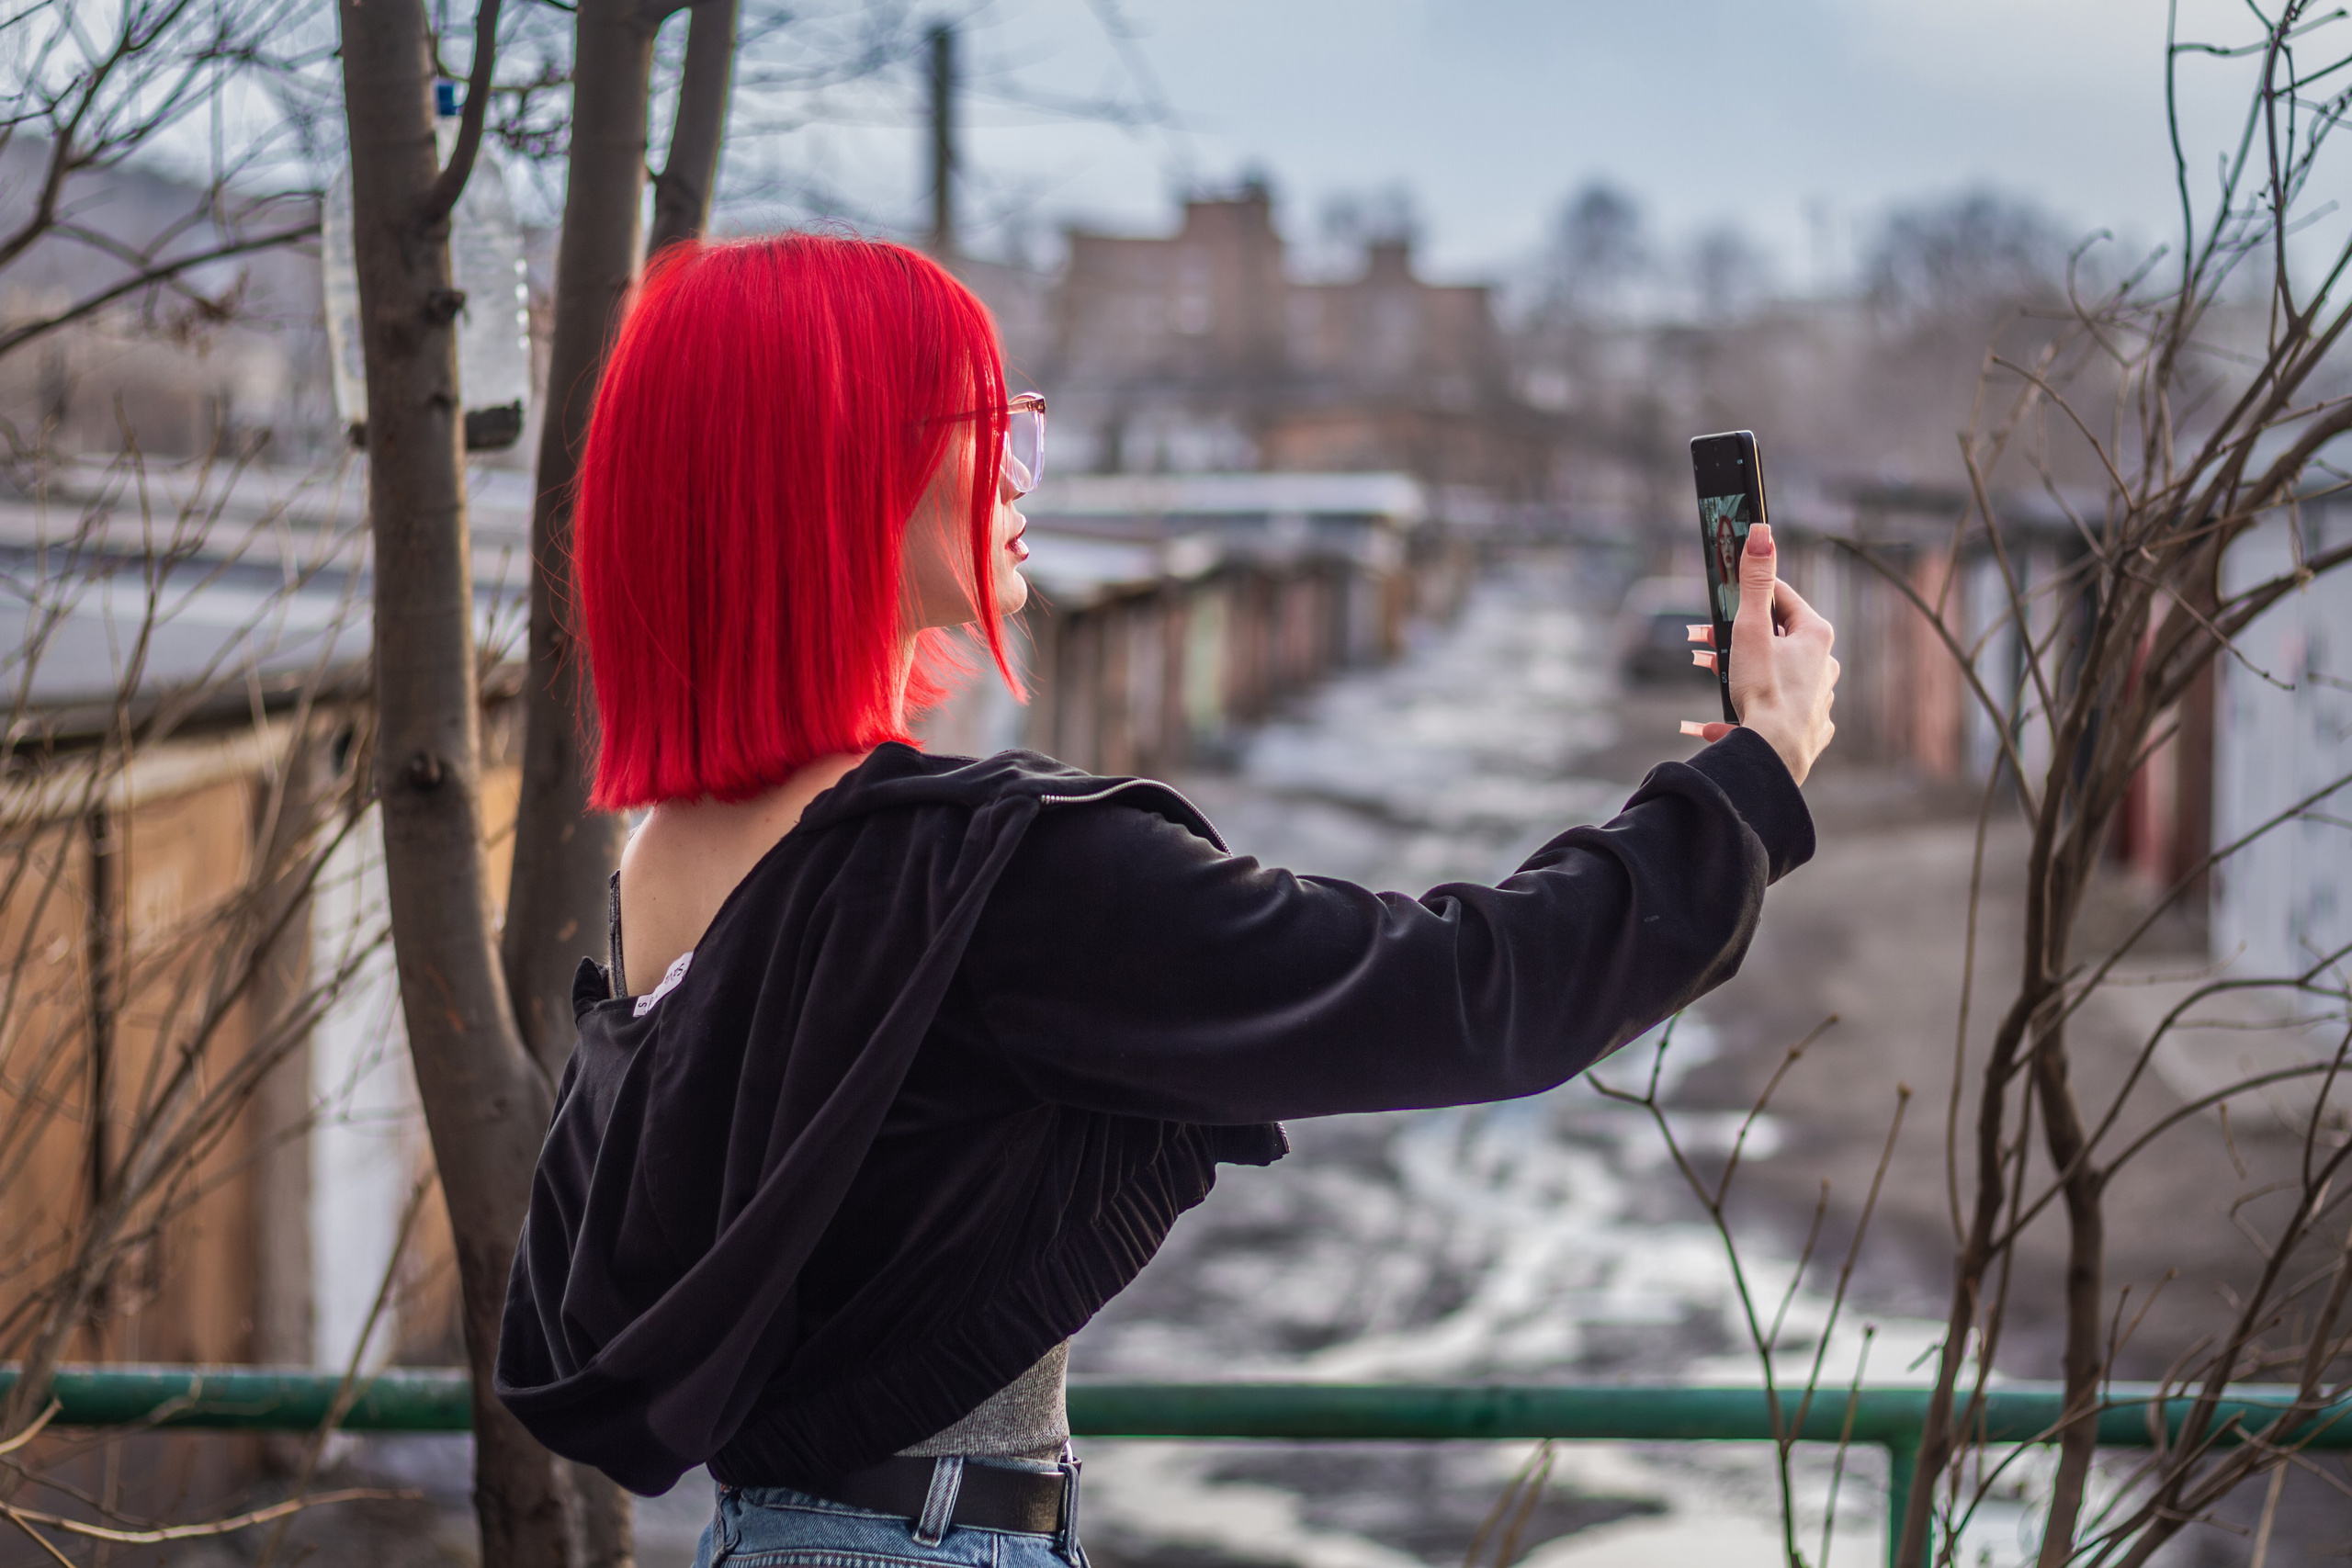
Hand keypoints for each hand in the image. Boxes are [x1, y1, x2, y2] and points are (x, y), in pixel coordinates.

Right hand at [1679, 523, 1838, 785]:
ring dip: (1739, 672)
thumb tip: (1762, 532)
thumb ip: (1754, 581)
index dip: (1750, 594)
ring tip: (1706, 673)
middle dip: (1735, 637)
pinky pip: (1776, 713)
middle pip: (1776, 638)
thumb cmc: (1765, 689)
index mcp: (1816, 636)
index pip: (1782, 599)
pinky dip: (1750, 712)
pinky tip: (1719, 724)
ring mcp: (1818, 698)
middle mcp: (1824, 665)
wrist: (1774, 754)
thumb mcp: (1750, 628)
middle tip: (1702, 640)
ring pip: (1775, 674)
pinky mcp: (1809, 728)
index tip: (1725, 596)